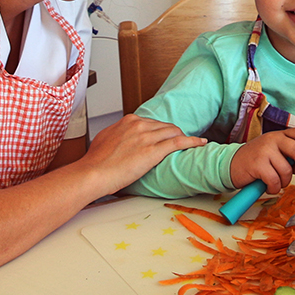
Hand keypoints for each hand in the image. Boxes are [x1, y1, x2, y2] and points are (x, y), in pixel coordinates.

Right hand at [80, 114, 207, 191]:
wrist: (93, 173)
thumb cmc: (96, 161)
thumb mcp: (105, 139)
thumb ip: (117, 135)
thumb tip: (121, 138)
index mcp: (128, 121)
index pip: (152, 122)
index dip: (160, 130)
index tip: (165, 136)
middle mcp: (139, 125)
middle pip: (165, 126)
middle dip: (174, 134)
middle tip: (180, 142)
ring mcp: (147, 137)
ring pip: (174, 132)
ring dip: (184, 138)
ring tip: (191, 144)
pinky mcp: (154, 151)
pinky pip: (179, 142)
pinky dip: (192, 141)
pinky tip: (201, 143)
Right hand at [229, 126, 294, 193]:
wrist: (229, 164)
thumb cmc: (254, 161)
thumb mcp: (272, 153)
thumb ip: (287, 156)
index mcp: (278, 136)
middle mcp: (272, 139)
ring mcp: (264, 150)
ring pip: (287, 170)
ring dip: (284, 182)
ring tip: (275, 182)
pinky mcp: (258, 164)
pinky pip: (275, 181)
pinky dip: (273, 188)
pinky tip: (267, 186)